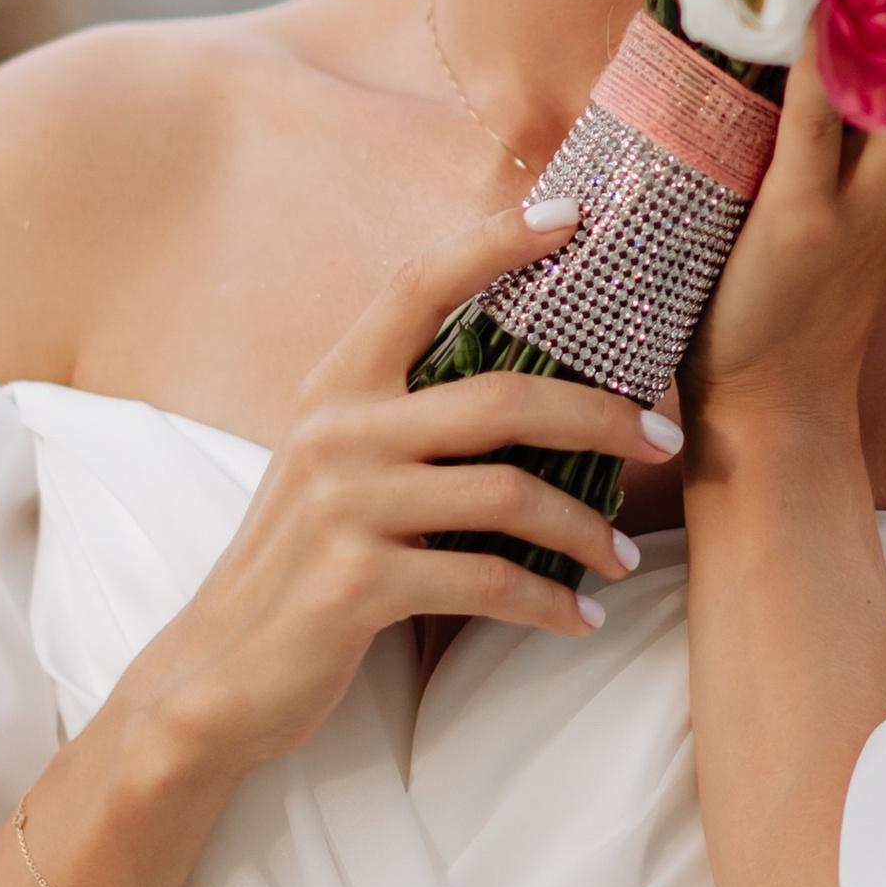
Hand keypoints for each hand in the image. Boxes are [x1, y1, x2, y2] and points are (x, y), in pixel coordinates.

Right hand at [122, 204, 674, 784]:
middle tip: (666, 438)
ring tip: (622, 554)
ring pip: (508, 496)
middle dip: (602, 416)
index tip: (572, 215)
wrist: (219, 671)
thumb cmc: (302, 562)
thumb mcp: (339, 468)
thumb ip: (406, 420)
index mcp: (335, 386)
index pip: (418, 282)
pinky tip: (580, 619)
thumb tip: (534, 389)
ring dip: (585, 529)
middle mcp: (337, 430)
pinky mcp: (357, 583)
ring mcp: (345, 505)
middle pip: (502, 398)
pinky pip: (488, 583)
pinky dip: (549, 603)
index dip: (495, 242)